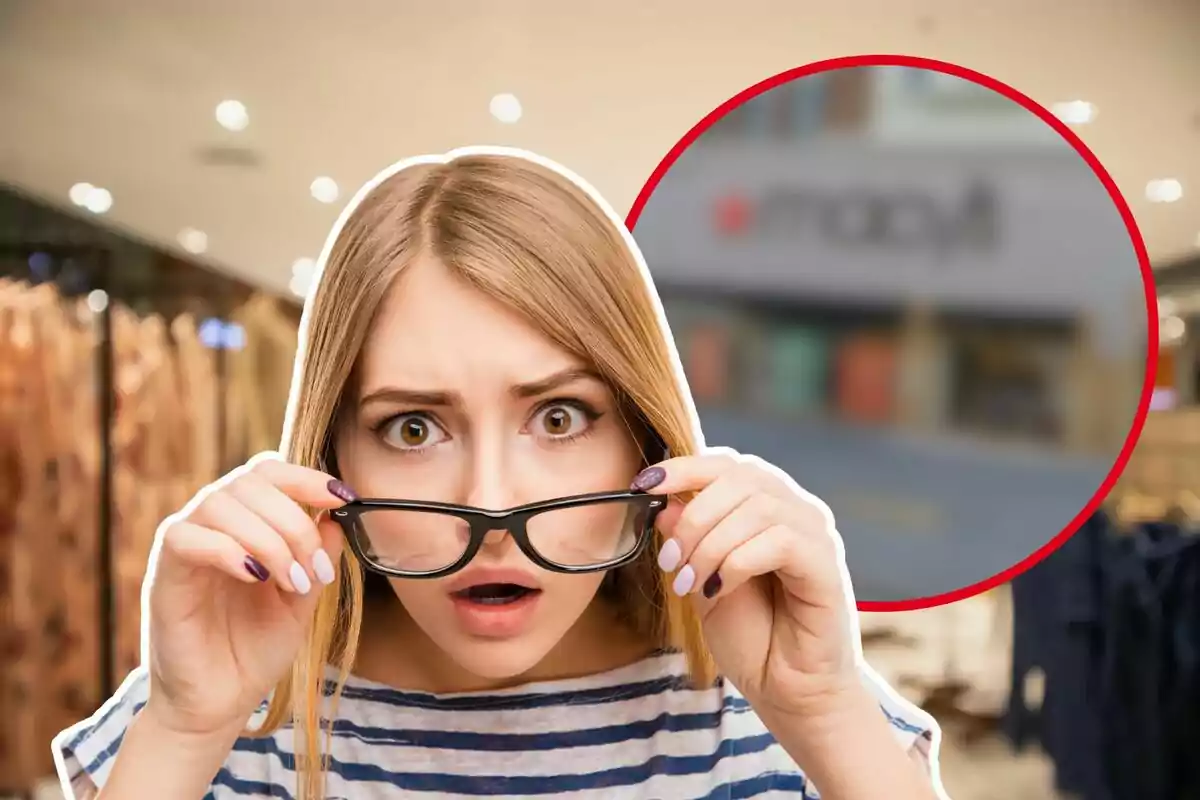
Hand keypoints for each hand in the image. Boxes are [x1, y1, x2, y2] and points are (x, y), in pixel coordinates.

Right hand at [144, 453, 351, 735]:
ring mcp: (185, 545)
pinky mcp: (163, 573)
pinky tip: (255, 577)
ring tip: (290, 582)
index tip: (343, 497)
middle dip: (295, 521)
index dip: (306, 477)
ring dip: (268, 539)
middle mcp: (213, 524)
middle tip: (315, 570)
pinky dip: (228, 550)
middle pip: (250, 482)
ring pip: (221, 503)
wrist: (219, 703)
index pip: (269, 471)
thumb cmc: (256, 649)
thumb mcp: (302, 599)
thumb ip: (317, 557)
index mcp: (246, 522)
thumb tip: (336, 516)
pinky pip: (186, 537)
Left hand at [633, 449, 859, 719]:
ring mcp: (816, 534)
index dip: (683, 467)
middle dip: (693, 517)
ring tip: (690, 585)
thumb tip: (663, 503)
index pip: (725, 465)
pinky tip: (719, 590)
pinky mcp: (827, 565)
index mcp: (765, 504)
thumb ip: (687, 542)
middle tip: (669, 562)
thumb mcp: (701, 581)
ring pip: (757, 507)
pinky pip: (779, 541)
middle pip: (740, 477)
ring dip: (710, 545)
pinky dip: (737, 563)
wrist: (788, 691)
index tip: (642, 485)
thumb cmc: (750, 636)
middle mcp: (795, 510)